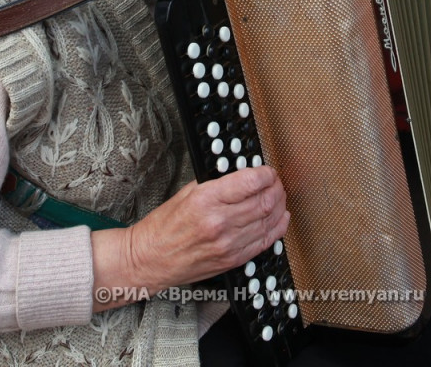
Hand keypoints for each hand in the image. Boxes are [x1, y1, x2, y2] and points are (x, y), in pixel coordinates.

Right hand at [92, 166, 288, 309]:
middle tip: (276, 182)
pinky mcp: (232, 260)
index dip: (266, 174)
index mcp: (206, 200)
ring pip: (268, 221)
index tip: (268, 171)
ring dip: (280, 206)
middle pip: (264, 201)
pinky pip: (265, 242)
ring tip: (279, 197)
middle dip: (276, 188)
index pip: (251, 182)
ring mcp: (228, 244)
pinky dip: (277, 227)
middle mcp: (219, 222)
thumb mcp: (186, 192)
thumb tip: (242, 175)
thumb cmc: (163, 227)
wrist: (150, 259)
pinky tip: (280, 218)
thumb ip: (217, 183)